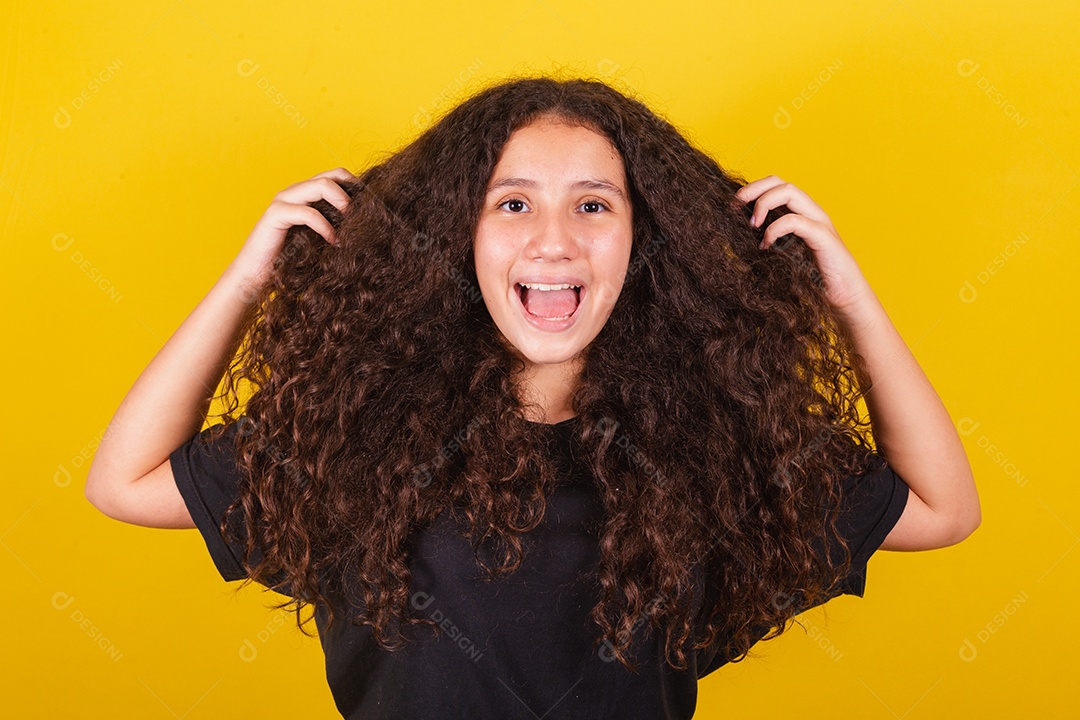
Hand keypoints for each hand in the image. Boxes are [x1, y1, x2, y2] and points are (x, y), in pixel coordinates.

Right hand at [231, 167, 357, 289]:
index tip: (372, 208)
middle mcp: (295, 191)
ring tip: (353, 226)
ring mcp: (284, 200)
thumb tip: (368, 227)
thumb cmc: (290, 260)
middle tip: (364, 215)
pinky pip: (308, 213)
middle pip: (332, 175)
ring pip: (321, 186)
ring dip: (342, 204)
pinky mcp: (276, 214)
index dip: (356, 187)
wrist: (256, 275)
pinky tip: (334, 241)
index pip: (336, 176)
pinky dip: (325, 227)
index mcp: (306, 194)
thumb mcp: (320, 240)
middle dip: (352, 192)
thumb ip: (336, 227)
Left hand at [735, 176, 872, 316]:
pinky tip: (766, 246)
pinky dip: (775, 229)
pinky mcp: (823, 236)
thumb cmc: (812, 280)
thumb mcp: (782, 256)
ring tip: (751, 225)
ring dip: (763, 204)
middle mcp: (810, 211)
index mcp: (800, 213)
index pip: (775, 185)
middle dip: (753, 189)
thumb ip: (766, 242)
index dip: (751, 190)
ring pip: (789, 192)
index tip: (731, 207)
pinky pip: (795, 221)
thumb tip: (735, 237)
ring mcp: (818, 221)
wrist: (844, 297)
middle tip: (735, 208)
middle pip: (779, 182)